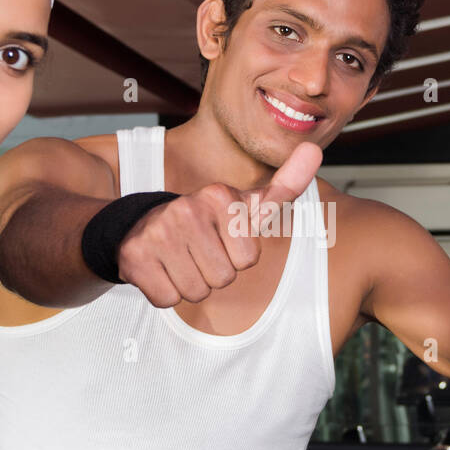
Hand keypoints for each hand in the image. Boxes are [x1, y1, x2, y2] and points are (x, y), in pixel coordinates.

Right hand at [115, 141, 322, 307]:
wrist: (136, 226)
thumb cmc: (201, 222)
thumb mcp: (242, 204)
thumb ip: (283, 186)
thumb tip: (315, 149)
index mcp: (218, 196)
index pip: (248, 259)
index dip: (235, 257)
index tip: (219, 239)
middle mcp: (187, 210)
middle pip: (223, 279)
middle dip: (211, 273)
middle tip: (195, 252)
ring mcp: (159, 233)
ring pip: (196, 292)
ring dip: (188, 284)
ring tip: (177, 260)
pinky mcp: (135, 257)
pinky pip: (167, 299)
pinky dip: (163, 292)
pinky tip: (158, 269)